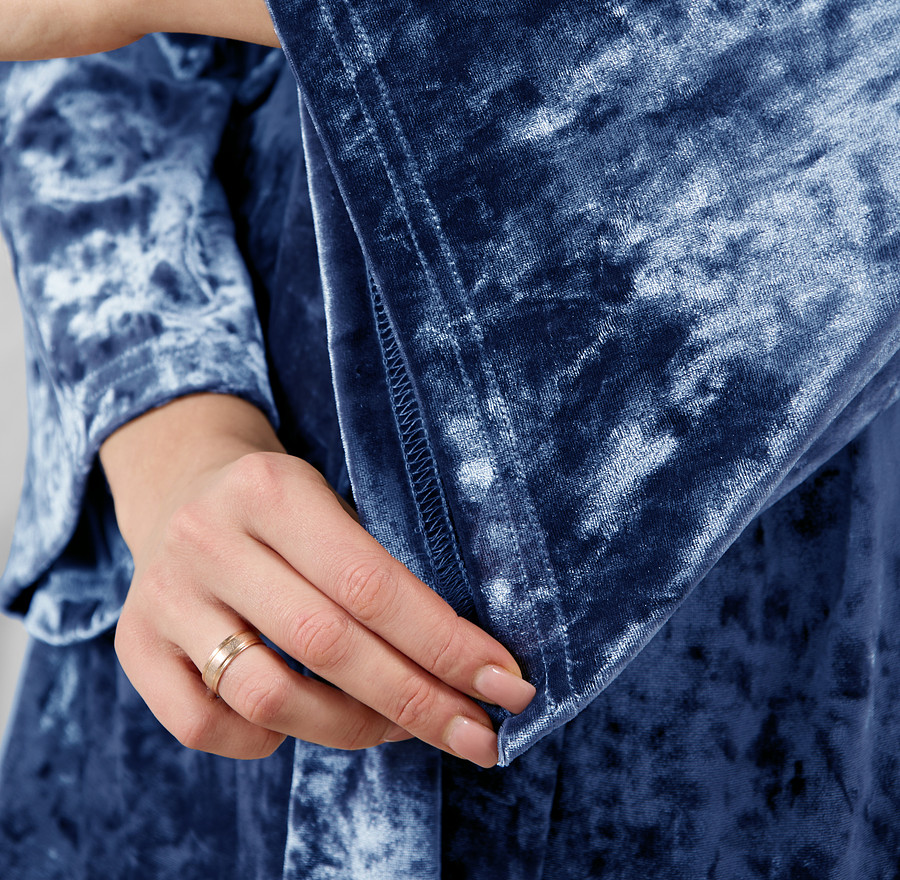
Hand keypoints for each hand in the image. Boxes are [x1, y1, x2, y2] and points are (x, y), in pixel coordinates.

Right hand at [102, 394, 536, 765]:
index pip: (371, 583)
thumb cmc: (284, 509)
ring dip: (352, 729)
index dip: (445, 643)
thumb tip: (472, 664)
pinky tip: (300, 722)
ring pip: (269, 697)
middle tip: (480, 736)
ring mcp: (165, 597)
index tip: (507, 684)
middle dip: (417, 700)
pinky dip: (267, 740)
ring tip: (398, 728)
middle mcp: (210, 539)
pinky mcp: (134, 648)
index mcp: (272, 489)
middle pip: (328, 644)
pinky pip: (208, 726)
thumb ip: (381, 570)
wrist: (180, 489)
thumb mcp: (332, 503)